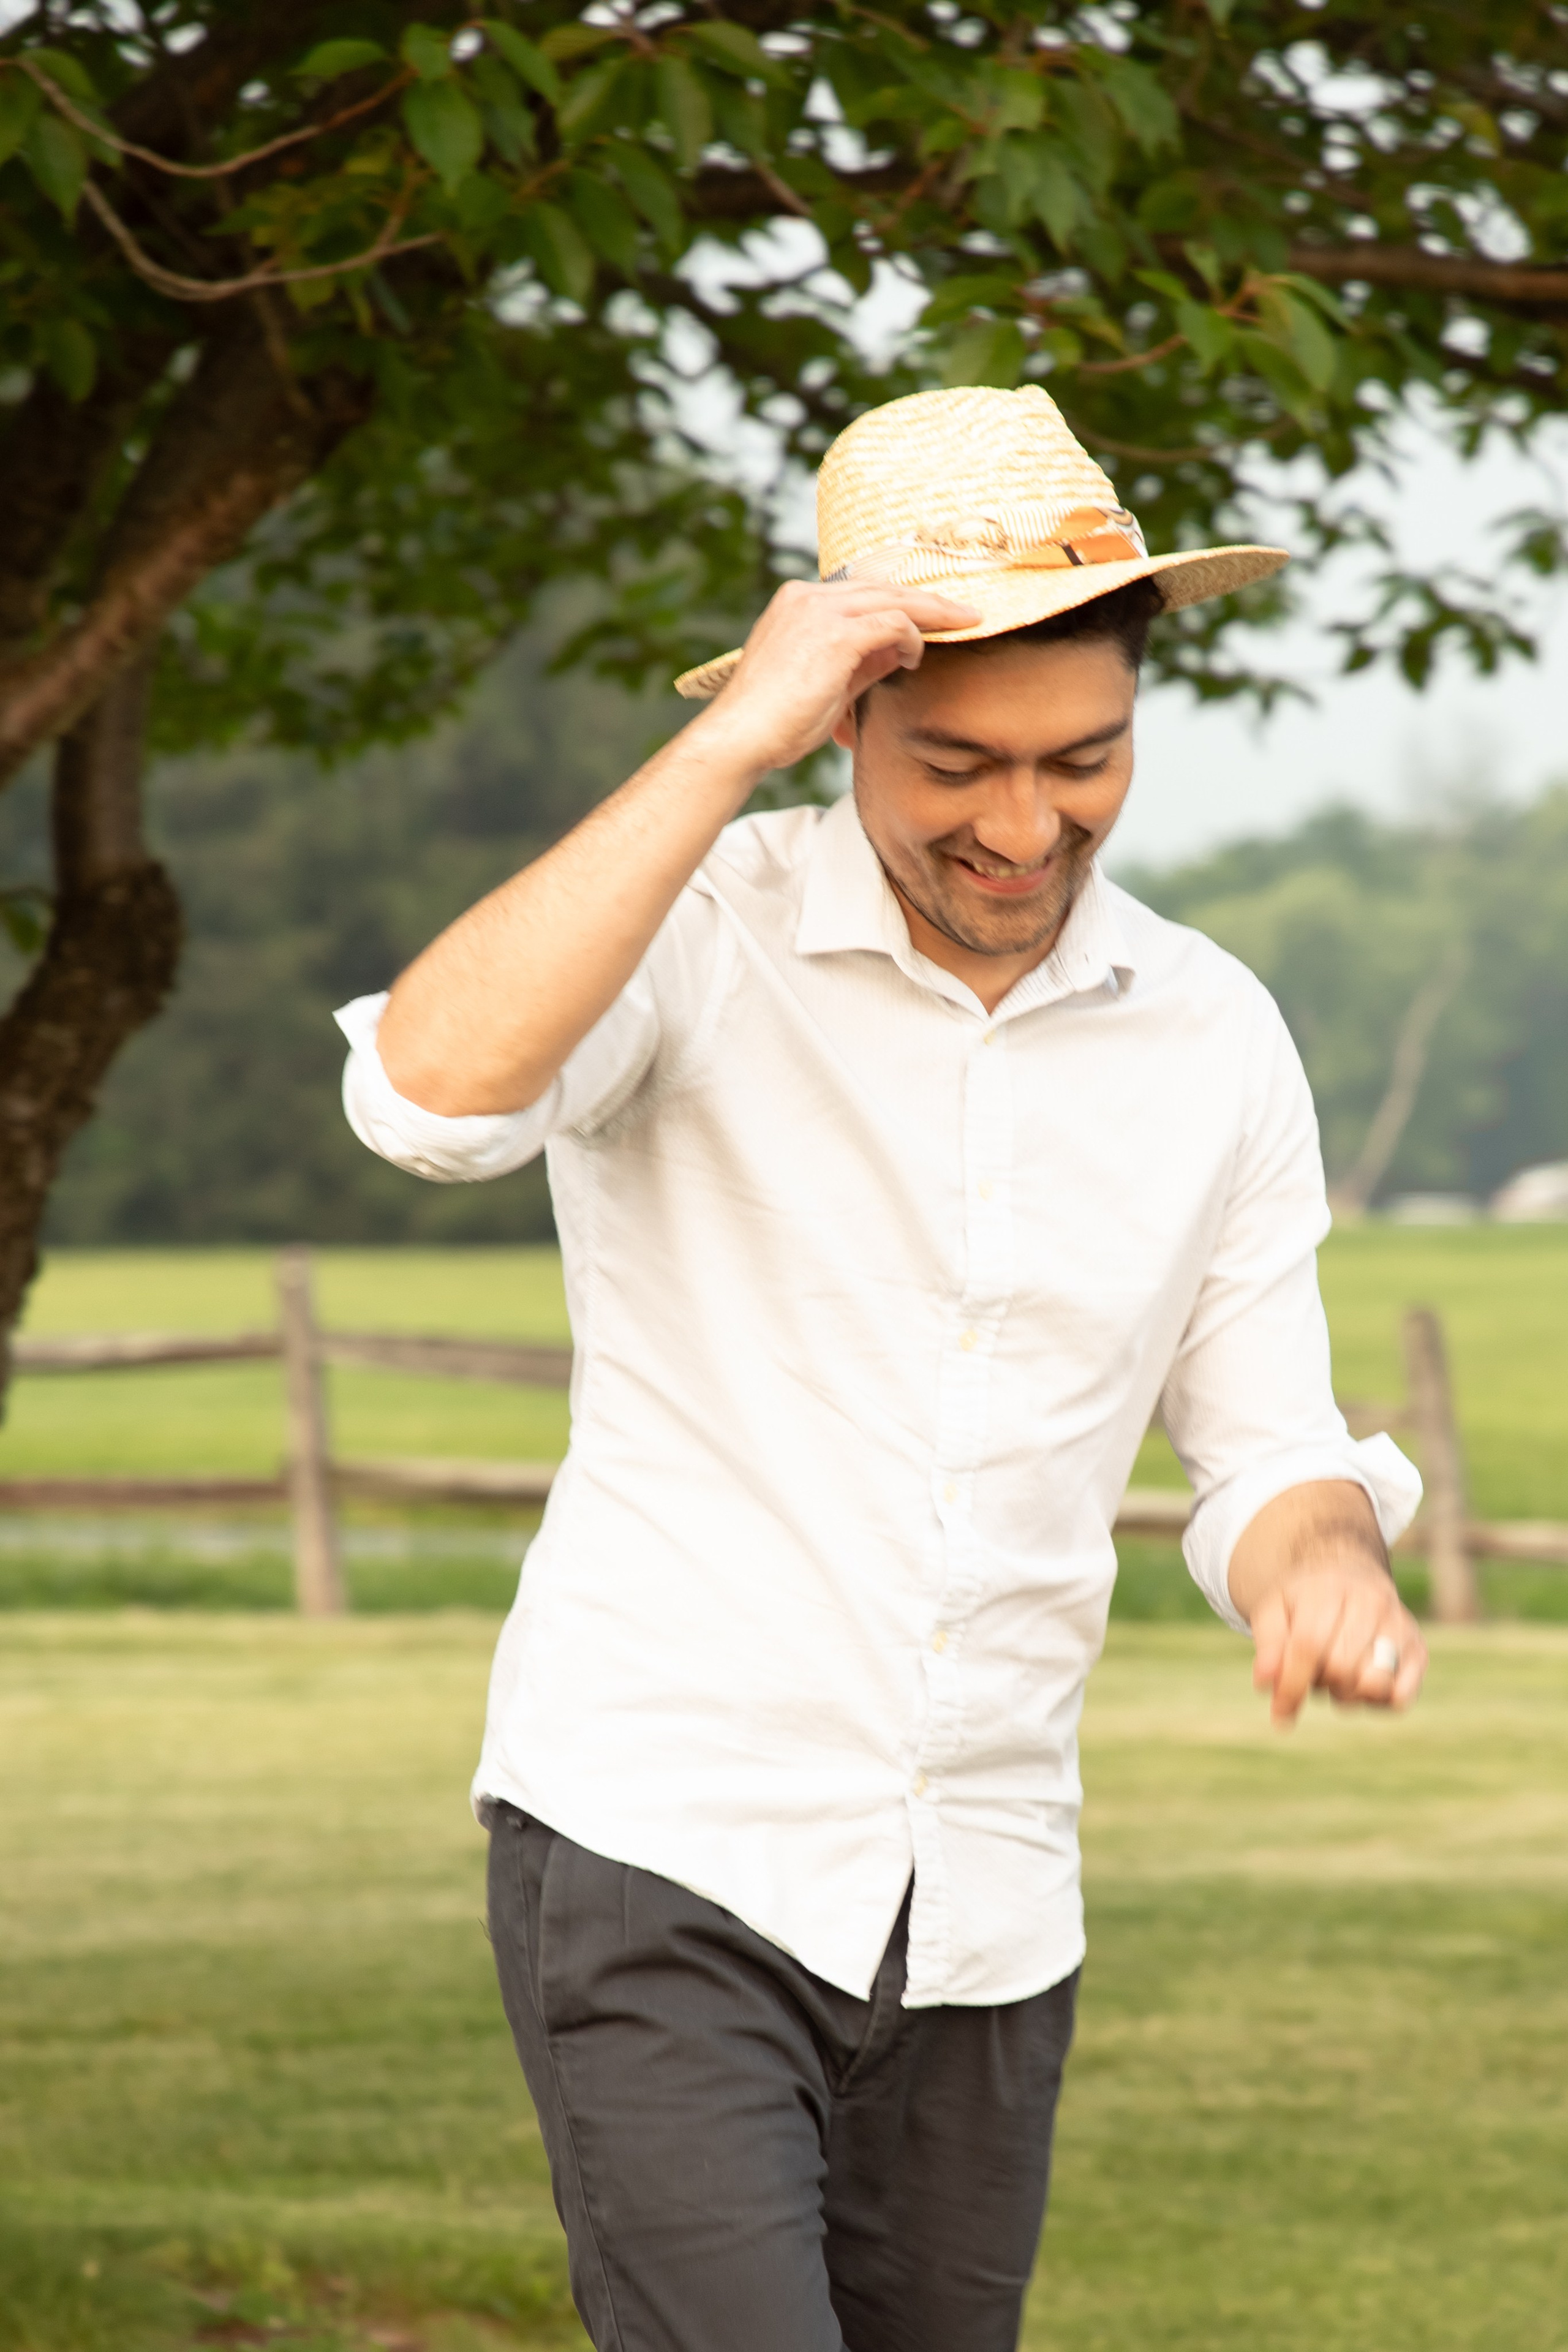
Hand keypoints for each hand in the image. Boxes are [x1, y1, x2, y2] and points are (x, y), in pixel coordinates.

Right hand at [695, 578, 980, 777]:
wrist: (740, 738)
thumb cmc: (775, 721)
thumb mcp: (826, 683)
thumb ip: (862, 661)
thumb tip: (899, 650)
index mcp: (798, 602)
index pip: (863, 593)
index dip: (903, 602)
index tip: (934, 615)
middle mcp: (807, 597)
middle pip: (884, 587)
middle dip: (930, 600)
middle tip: (967, 611)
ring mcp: (820, 612)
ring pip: (894, 598)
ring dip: (934, 612)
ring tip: (966, 622)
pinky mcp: (835, 635)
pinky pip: (891, 624)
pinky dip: (911, 638)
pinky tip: (916, 657)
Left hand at [1251, 1558, 1427, 1725]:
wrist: (1349, 1574)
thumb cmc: (1305, 1600)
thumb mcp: (1275, 1610)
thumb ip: (1268, 1645)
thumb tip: (1264, 1682)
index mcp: (1330, 1589)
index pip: (1309, 1646)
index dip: (1292, 1684)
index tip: (1279, 1711)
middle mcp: (1371, 1603)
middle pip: (1341, 1668)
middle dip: (1320, 1684)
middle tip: (1314, 1672)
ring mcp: (1400, 1625)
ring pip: (1373, 1684)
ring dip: (1347, 1694)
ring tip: (1337, 1675)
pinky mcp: (1418, 1649)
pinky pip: (1401, 1696)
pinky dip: (1378, 1702)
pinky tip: (1361, 1685)